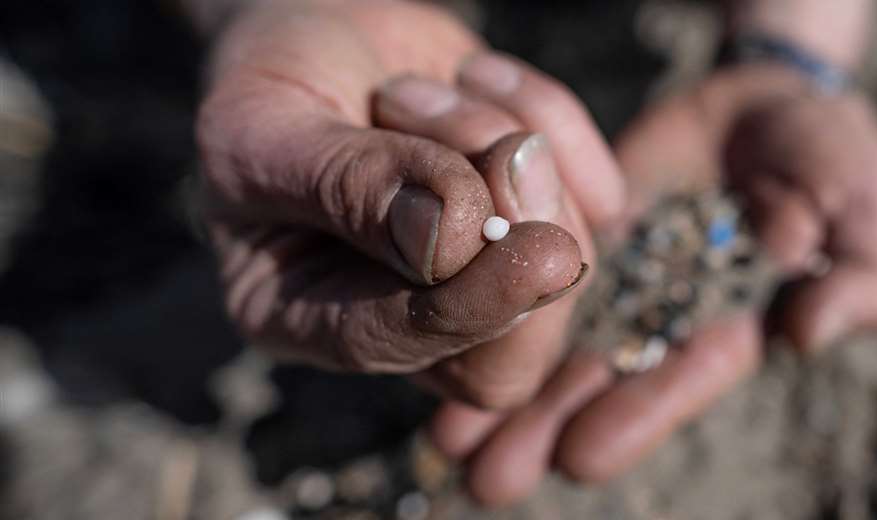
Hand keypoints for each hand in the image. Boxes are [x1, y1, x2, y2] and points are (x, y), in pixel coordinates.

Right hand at [196, 0, 624, 407]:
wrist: (323, 25)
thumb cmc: (273, 80)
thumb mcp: (270, 126)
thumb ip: (349, 185)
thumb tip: (446, 241)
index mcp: (310, 320)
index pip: (407, 348)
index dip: (475, 306)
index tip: (536, 250)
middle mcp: (405, 315)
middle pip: (513, 339)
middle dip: (521, 226)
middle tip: (502, 143)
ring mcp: (482, 273)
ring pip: (562, 253)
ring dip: (507, 142)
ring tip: (429, 90)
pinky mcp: (540, 219)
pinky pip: (598, 194)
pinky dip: (546, 114)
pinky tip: (477, 78)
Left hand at [428, 63, 876, 505]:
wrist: (761, 100)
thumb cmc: (828, 153)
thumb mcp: (863, 203)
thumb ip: (857, 272)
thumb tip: (810, 333)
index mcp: (732, 325)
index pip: (683, 378)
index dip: (635, 415)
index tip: (582, 457)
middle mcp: (661, 319)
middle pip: (600, 382)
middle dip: (546, 431)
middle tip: (489, 479)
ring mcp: (613, 280)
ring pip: (550, 342)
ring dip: (501, 393)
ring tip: (447, 441)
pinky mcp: (571, 236)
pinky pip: (525, 274)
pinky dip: (485, 310)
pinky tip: (436, 345)